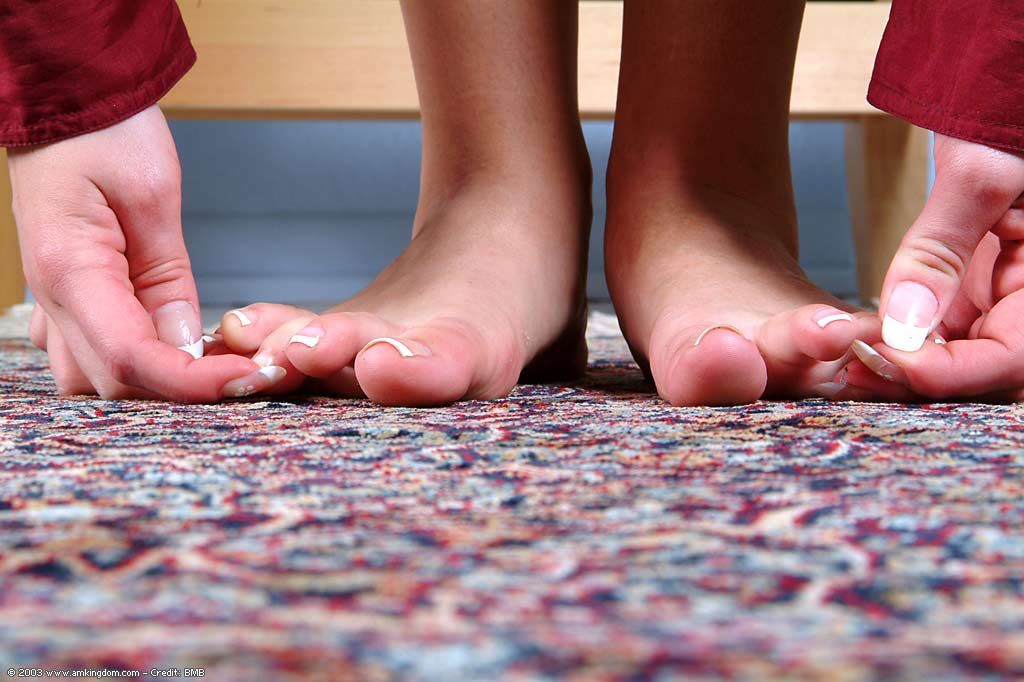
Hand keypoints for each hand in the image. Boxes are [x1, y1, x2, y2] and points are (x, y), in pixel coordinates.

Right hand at [10, 105, 262, 400]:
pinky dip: (136, 363)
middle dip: (181, 391)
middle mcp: (51, 297)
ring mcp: (52, 299)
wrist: (68, 98)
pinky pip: (91, 351)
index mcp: (70, 270)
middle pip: (112, 382)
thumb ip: (168, 278)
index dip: (191, 382)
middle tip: (246, 373)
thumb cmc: (108, 133)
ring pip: (94, 378)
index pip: (131, 357)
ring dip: (153, 384)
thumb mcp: (153, 194)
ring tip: (214, 364)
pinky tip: (177, 346)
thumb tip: (185, 344)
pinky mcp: (66, 294)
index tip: (245, 378)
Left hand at [844, 133, 1023, 399]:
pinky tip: (865, 340)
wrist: (1005, 87)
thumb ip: (940, 248)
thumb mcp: (982, 172)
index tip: (891, 357)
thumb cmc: (1011, 116)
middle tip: (857, 372)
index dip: (951, 372)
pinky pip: (943, 334)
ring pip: (960, 361)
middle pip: (985, 374)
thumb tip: (905, 323)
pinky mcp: (976, 293)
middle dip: (922, 378)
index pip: (1010, 360)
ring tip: (851, 361)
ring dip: (907, 366)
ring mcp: (1005, 301)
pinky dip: (905, 341)